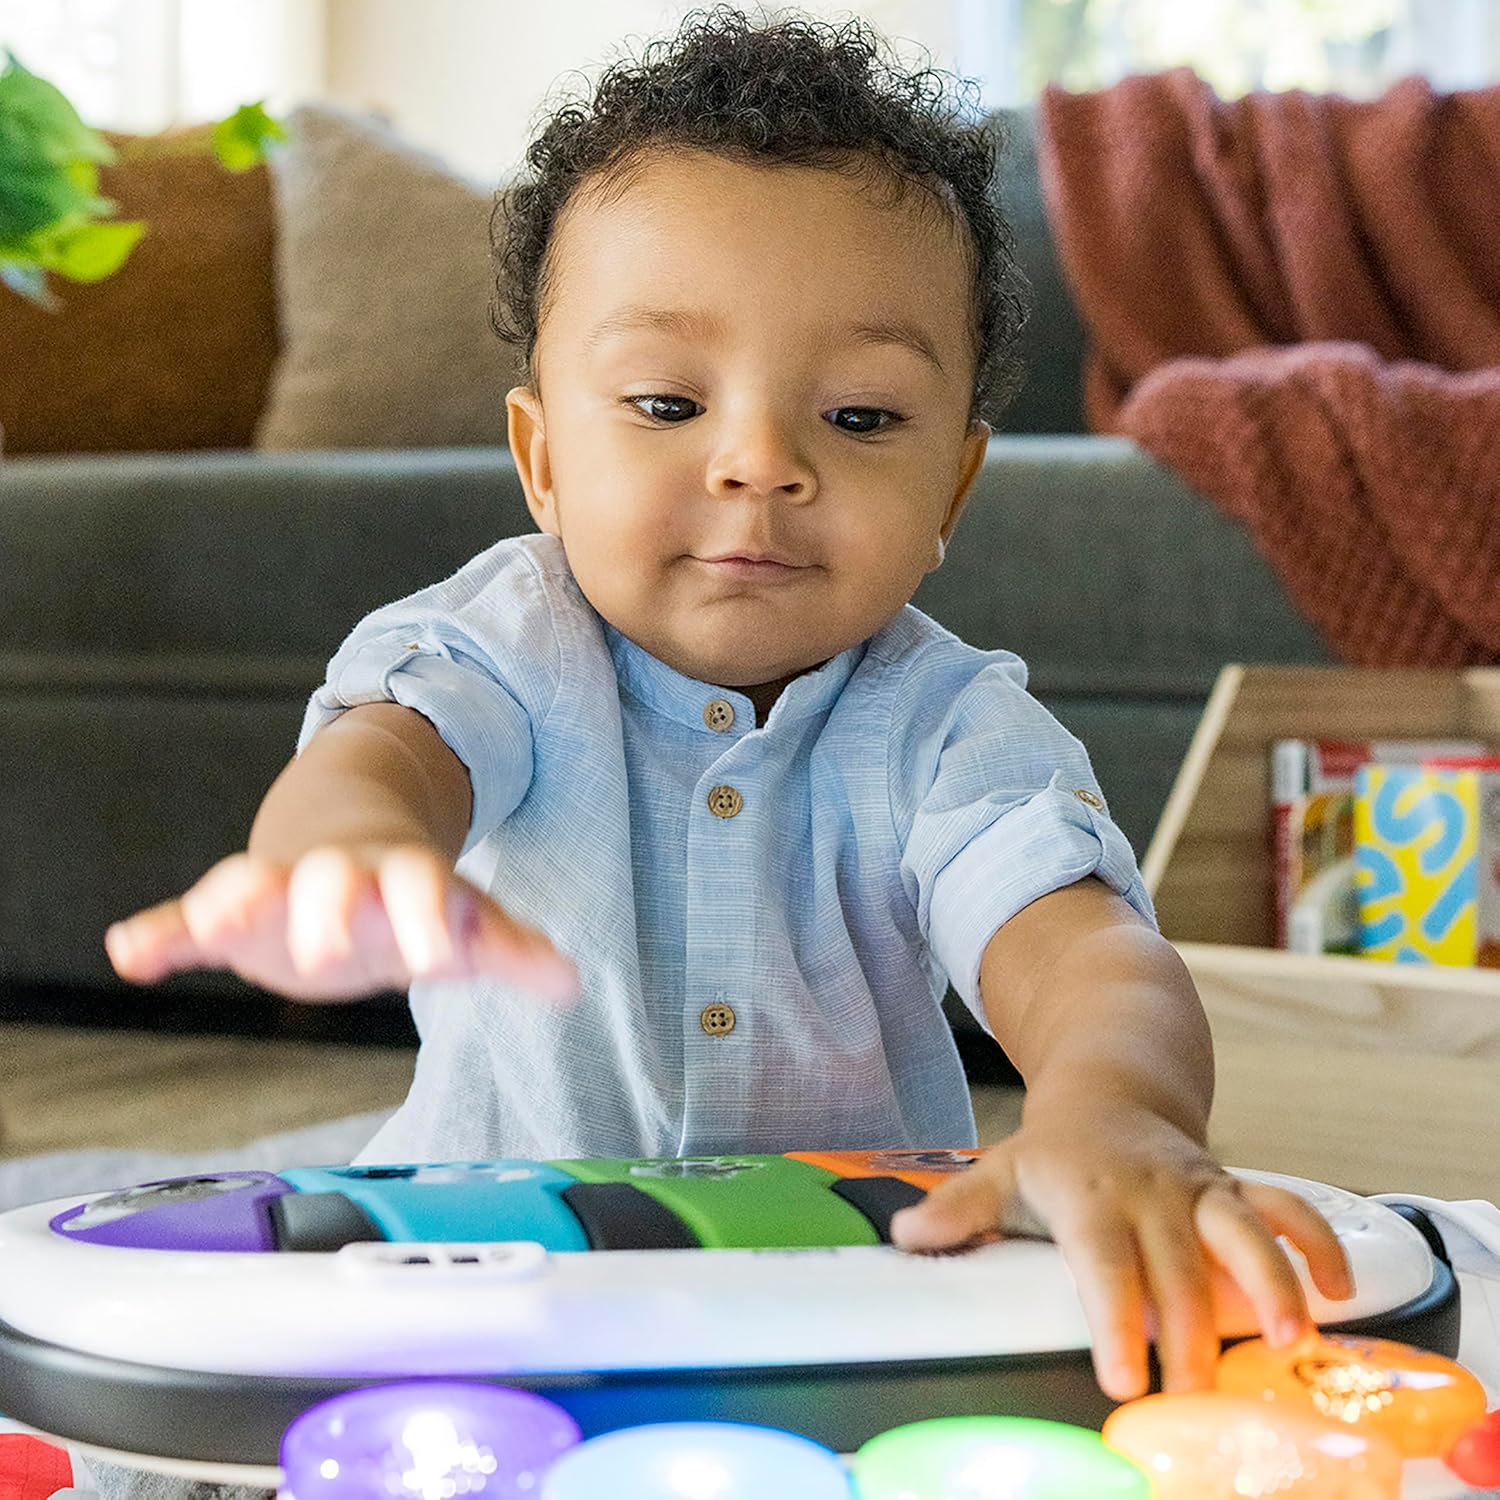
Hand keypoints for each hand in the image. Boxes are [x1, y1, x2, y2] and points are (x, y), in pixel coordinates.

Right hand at [105, 844, 579, 1003]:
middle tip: (323, 954)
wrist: (345, 848)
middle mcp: (342, 874)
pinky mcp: (232, 916)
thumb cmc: (410, 898)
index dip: (430, 916)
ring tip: (211, 925)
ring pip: (255, 885)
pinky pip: (188, 918)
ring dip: (234, 903)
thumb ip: (508, 949)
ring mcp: (282, 888)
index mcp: (407, 876)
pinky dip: (161, 933)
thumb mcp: (464, 921)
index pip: (424, 887)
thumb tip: (571, 983)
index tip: (438, 954)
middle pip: (333, 880)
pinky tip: (132, 954)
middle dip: (328, 910)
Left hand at [888, 1099, 1354, 1400]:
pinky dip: (1318, 1240)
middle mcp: (1150, 1191)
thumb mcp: (998, 1171)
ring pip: (1245, 1229)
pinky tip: (1342, 1288)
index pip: (1103, 1263)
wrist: (1111, 1084)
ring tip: (1290, 1337)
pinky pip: (1285, 1205)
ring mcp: (1199, 1187)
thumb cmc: (1055, 1150)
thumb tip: (903, 1234)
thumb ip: (958, 1211)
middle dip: (1190, 1331)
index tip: (1121, 1372)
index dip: (1114, 1317)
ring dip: (1271, 1281)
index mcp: (1088, 1196)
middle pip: (1178, 1266)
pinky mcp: (1235, 1186)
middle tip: (1195, 1392)